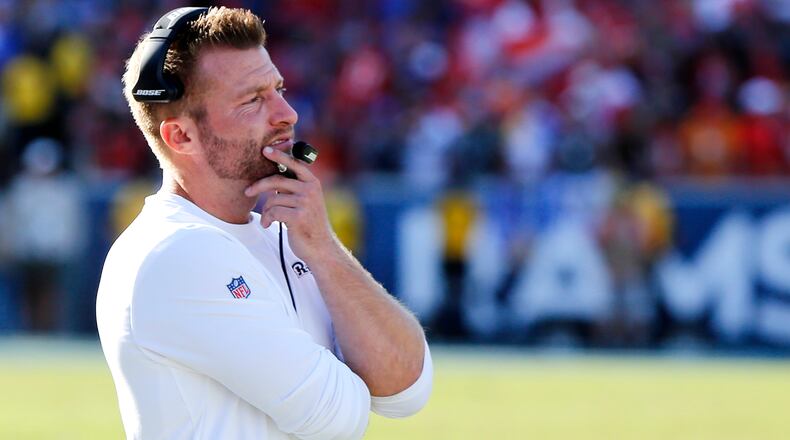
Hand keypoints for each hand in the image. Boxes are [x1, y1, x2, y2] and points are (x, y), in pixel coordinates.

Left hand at [244, 147, 335, 262]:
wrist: (320, 247)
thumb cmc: (309, 224)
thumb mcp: (306, 202)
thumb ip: (294, 189)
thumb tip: (271, 182)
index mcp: (313, 183)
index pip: (295, 164)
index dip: (279, 155)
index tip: (265, 150)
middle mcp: (310, 190)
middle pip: (277, 180)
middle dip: (259, 185)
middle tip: (247, 191)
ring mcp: (305, 203)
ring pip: (273, 199)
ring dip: (266, 211)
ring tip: (268, 219)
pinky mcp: (298, 216)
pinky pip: (273, 212)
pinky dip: (267, 219)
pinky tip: (268, 225)